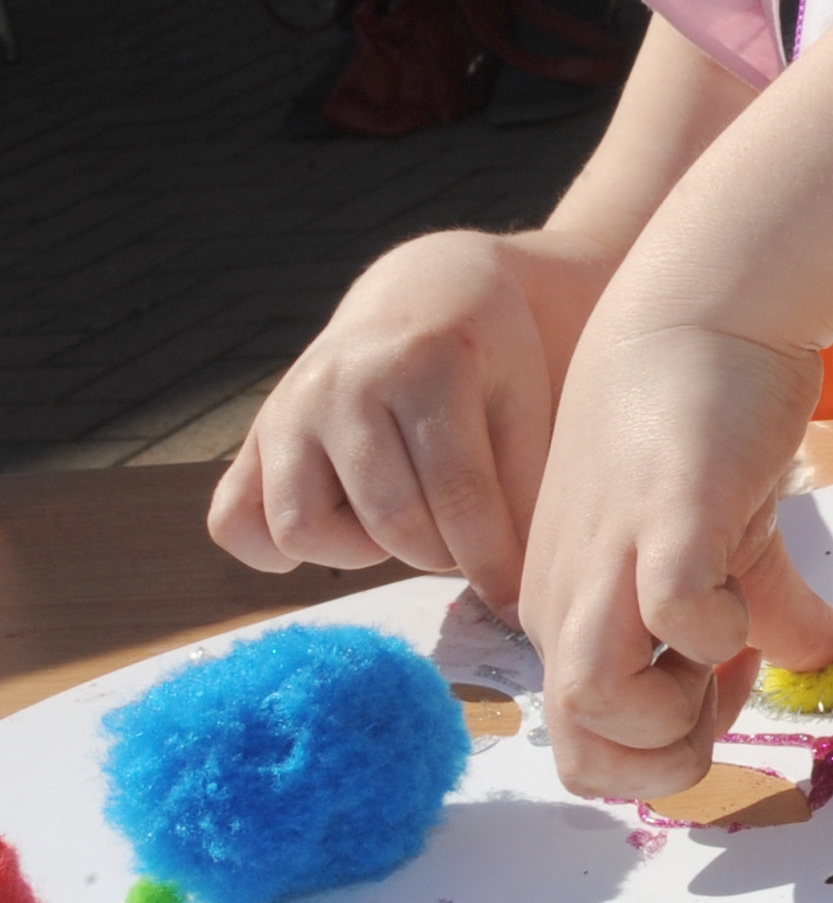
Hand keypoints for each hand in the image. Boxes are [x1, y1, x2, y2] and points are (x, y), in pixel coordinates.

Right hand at [211, 229, 603, 607]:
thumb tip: (518, 594)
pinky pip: (234, 522)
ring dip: (361, 553)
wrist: (429, 292)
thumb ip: (524, 488)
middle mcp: (346, 383)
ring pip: (303, 531)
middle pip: (390, 522)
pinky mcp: (253, 434)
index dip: (492, 564)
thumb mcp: (528, 401)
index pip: (460, 493)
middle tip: (465, 539)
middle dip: (440, 555)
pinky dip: (275, 548)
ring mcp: (290, 407)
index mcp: (429, 365)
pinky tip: (337, 523)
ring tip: (403, 516)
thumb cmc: (494, 359)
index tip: (516, 610)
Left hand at [521, 318, 832, 800]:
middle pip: (586, 755)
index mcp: (571, 610)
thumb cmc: (705, 417)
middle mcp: (567, 600)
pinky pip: (675, 617)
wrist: (710, 310)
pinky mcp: (666, 519)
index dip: (665, 746)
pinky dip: (720, 628)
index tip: (727, 683)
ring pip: (596, 707)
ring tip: (733, 647)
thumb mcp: (725, 536)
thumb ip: (761, 608)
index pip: (587, 748)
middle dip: (674, 756)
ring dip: (683, 710)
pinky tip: (743, 585)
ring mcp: (608, 562)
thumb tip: (819, 658)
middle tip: (731, 687)